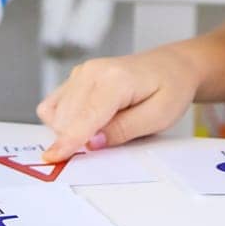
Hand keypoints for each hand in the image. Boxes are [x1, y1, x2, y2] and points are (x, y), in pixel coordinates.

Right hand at [37, 47, 198, 162]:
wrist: (171, 67)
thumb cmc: (170, 89)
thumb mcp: (158, 117)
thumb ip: (123, 130)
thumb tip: (91, 143)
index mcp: (115, 79)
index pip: (85, 116)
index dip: (69, 141)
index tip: (53, 158)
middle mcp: (92, 72)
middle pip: (66, 118)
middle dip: (78, 139)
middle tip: (112, 137)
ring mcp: (81, 72)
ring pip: (56, 114)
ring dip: (71, 130)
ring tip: (107, 125)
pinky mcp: (75, 77)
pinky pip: (53, 106)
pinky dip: (62, 120)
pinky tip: (86, 122)